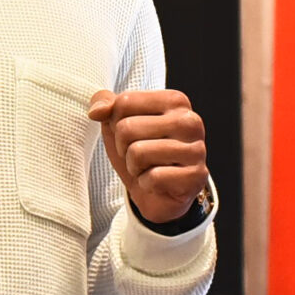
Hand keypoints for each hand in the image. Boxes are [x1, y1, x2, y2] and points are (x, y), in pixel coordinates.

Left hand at [87, 89, 207, 223]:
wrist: (158, 194)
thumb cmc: (141, 153)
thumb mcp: (118, 122)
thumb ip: (104, 104)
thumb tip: (96, 111)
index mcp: (174, 101)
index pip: (124, 102)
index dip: (116, 124)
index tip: (133, 135)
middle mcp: (190, 121)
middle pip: (127, 127)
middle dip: (124, 148)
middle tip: (139, 156)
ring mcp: (197, 149)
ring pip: (138, 152)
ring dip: (134, 167)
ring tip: (148, 168)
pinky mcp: (196, 176)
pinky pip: (153, 177)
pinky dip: (147, 184)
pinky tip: (158, 183)